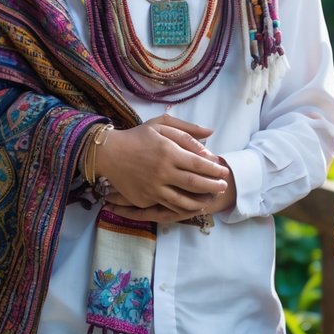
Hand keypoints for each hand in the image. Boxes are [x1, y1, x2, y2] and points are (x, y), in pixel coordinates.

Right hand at [98, 115, 229, 213]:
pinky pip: (167, 206)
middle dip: (213, 186)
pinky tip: (192, 206)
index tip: (224, 171)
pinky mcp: (145, 199)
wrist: (109, 153)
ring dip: (201, 201)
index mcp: (168, 151)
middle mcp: (162, 171)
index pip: (198, 163)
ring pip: (183, 200)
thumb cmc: (138, 136)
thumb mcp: (161, 125)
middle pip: (195, 183)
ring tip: (211, 199)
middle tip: (224, 187)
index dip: (214, 169)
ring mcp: (153, 188)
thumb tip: (211, 132)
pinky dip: (182, 208)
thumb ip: (187, 129)